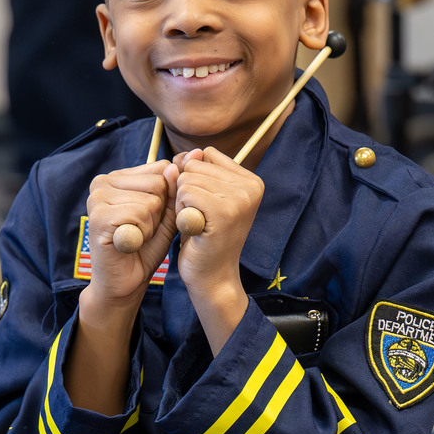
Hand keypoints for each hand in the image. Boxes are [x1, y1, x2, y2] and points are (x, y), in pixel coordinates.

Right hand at [85, 160, 178, 304]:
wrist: (126, 282)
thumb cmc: (145, 246)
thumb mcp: (167, 213)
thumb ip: (176, 186)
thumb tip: (192, 154)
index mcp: (117, 176)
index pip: (162, 169)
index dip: (166, 199)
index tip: (151, 218)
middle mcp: (102, 181)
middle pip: (158, 183)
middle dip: (158, 212)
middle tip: (142, 230)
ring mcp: (97, 198)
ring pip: (150, 200)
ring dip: (150, 225)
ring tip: (136, 236)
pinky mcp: (98, 216)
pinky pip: (139, 214)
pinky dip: (142, 233)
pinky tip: (129, 242)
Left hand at [173, 147, 263, 352]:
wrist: (212, 278)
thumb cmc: (202, 238)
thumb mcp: (198, 197)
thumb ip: (192, 172)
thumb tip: (185, 155)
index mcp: (251, 180)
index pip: (206, 154)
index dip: (192, 177)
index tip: (202, 205)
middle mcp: (251, 186)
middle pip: (195, 164)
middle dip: (186, 190)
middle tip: (199, 218)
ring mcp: (241, 198)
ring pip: (188, 178)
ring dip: (182, 203)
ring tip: (197, 224)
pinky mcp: (226, 212)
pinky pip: (186, 193)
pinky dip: (182, 211)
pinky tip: (195, 228)